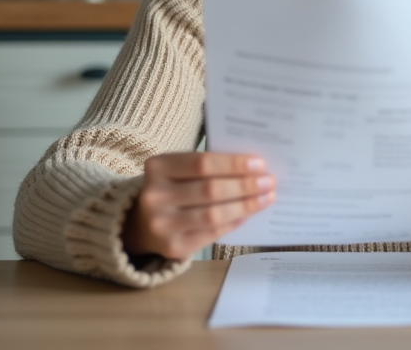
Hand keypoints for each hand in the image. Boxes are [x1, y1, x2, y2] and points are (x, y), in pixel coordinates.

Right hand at [122, 152, 274, 260]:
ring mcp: (162, 225)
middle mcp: (154, 197)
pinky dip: (233, 222)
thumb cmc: (171, 188)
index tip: (259, 164)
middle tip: (269, 181)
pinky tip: (247, 213)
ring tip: (265, 198)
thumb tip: (253, 170)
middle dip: (245, 185)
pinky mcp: (173, 247)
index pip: (202, 163)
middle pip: (210, 190)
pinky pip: (212, 234)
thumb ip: (208, 166)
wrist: (142, 223)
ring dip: (245, 206)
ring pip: (214, 215)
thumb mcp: (178, 169)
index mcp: (157, 168)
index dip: (234, 164)